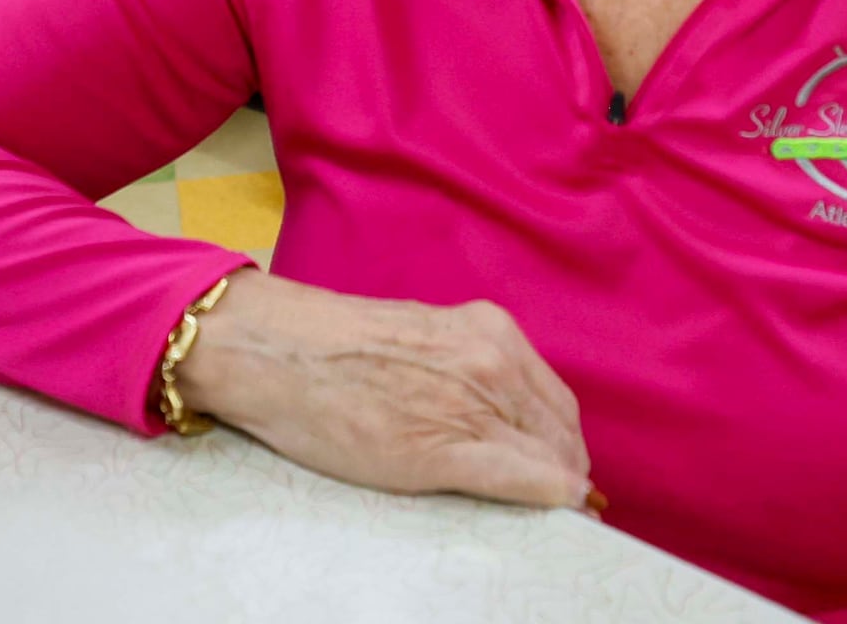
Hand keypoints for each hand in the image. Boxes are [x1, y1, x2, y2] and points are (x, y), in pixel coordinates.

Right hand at [174, 269, 589, 509]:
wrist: (279, 351)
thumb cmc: (337, 348)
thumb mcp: (426, 338)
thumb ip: (471, 367)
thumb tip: (504, 411)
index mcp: (490, 332)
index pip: (556, 401)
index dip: (563, 442)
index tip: (562, 466)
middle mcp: (494, 362)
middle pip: (561, 432)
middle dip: (566, 469)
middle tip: (561, 500)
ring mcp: (473, 405)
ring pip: (548, 458)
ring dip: (558, 488)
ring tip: (554, 513)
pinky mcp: (444, 449)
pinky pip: (519, 478)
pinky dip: (547, 496)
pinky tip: (558, 509)